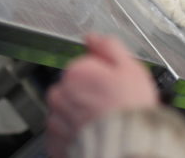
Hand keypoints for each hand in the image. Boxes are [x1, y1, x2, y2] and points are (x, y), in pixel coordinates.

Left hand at [46, 34, 158, 157]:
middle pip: (73, 88)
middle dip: (88, 94)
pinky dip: (74, 134)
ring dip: (80, 115)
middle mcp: (60, 94)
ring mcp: (55, 120)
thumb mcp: (129, 68)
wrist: (124, 149)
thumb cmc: (129, 110)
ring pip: (66, 111)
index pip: (84, 66)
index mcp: (76, 72)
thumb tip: (93, 37)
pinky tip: (93, 134)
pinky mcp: (55, 143)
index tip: (112, 85)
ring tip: (102, 122)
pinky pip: (63, 134)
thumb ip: (108, 47)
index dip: (102, 75)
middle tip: (109, 105)